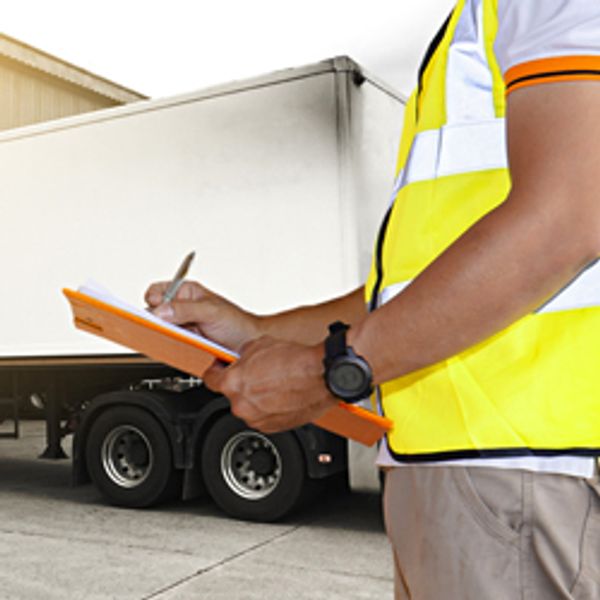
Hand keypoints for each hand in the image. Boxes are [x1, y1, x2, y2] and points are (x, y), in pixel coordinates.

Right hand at [145, 280, 259, 350]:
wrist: (247, 346)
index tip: (157, 313)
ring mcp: (180, 326)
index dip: (154, 302)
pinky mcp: (182, 343)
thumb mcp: (211, 311)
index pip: (155, 292)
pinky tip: (182, 348)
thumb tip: (160, 310)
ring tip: (180, 339)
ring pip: (158, 331)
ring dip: (164, 336)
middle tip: (167, 328)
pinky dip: (170, 348)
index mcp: (185, 292)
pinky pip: (167, 345)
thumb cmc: (237, 323)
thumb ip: (185, 309)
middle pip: (153, 313)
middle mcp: (180, 308)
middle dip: (156, 322)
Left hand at [203, 336, 336, 432]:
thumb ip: (243, 354)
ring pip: (249, 407)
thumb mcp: (260, 344)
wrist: (321, 375)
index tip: (220, 368)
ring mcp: (257, 419)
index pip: (209, 379)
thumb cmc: (295, 361)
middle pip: (232, 394)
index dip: (216, 370)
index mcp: (233, 383)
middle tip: (257, 373)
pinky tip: (283, 393)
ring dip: (257, 397)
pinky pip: (265, 416)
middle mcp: (242, 405)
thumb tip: (241, 357)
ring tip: (275, 383)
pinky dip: (270, 407)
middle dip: (241, 384)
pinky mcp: (274, 427)